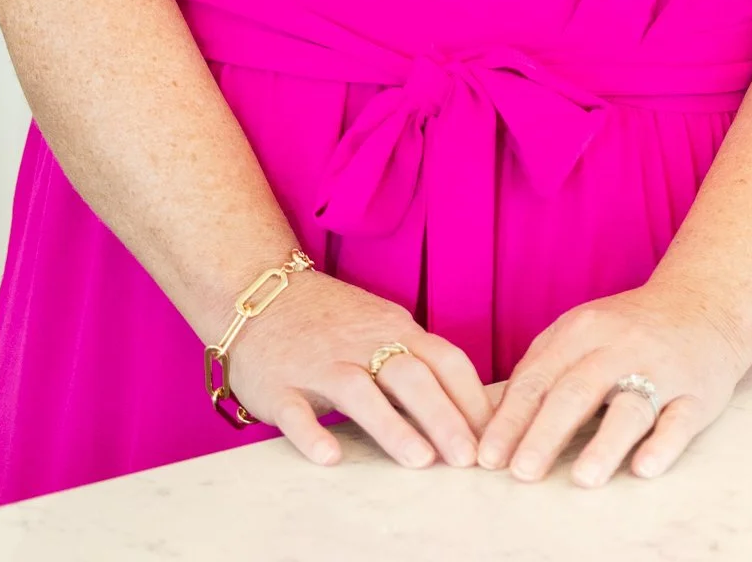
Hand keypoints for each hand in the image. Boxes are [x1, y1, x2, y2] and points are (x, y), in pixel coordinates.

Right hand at [226, 269, 492, 470]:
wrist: (257, 290)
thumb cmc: (332, 320)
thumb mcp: (382, 328)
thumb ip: (419, 364)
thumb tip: (469, 412)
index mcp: (394, 329)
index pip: (444, 360)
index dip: (472, 398)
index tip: (494, 436)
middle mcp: (361, 343)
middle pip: (411, 376)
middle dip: (443, 417)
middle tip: (468, 459)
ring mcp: (319, 362)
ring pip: (360, 392)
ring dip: (392, 426)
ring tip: (420, 461)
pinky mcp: (280, 384)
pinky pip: (296, 411)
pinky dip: (312, 433)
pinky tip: (330, 456)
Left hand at [476, 281, 747, 487]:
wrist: (703, 304)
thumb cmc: (627, 331)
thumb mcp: (578, 336)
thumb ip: (538, 371)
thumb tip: (484, 417)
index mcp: (582, 331)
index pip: (539, 377)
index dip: (511, 418)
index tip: (488, 457)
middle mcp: (619, 346)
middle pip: (577, 390)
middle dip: (545, 433)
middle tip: (520, 473)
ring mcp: (661, 369)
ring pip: (631, 405)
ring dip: (605, 444)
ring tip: (582, 479)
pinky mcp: (697, 392)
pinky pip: (680, 419)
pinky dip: (663, 444)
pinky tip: (644, 468)